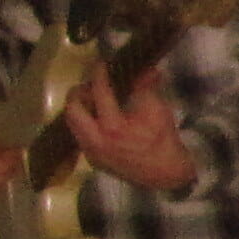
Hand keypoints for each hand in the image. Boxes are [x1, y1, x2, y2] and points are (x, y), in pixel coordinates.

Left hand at [65, 65, 197, 192]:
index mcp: (114, 126)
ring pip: (72, 123)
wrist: (165, 174)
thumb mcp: (158, 110)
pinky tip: (98, 118)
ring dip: (79, 107)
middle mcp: (96, 140)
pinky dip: (85, 122)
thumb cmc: (163, 141)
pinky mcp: (92, 159)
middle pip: (72, 109)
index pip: (100, 92)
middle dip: (79, 92)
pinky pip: (80, 135)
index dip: (100, 74)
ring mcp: (91, 151)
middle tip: (91, 84)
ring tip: (92, 99)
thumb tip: (145, 68)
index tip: (102, 64)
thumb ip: (146, 87)